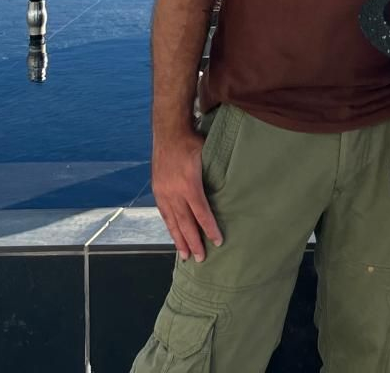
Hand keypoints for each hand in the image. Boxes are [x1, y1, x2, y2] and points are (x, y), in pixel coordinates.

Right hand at [151, 127, 222, 262]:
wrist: (169, 131)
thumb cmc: (193, 141)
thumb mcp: (208, 155)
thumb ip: (216, 173)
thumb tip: (232, 186)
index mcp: (189, 185)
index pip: (202, 213)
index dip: (210, 229)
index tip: (218, 242)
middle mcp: (174, 192)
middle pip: (185, 223)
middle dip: (194, 242)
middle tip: (201, 259)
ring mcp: (164, 192)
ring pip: (172, 222)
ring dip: (179, 240)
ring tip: (185, 255)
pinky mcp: (158, 190)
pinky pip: (164, 214)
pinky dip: (170, 226)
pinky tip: (174, 235)